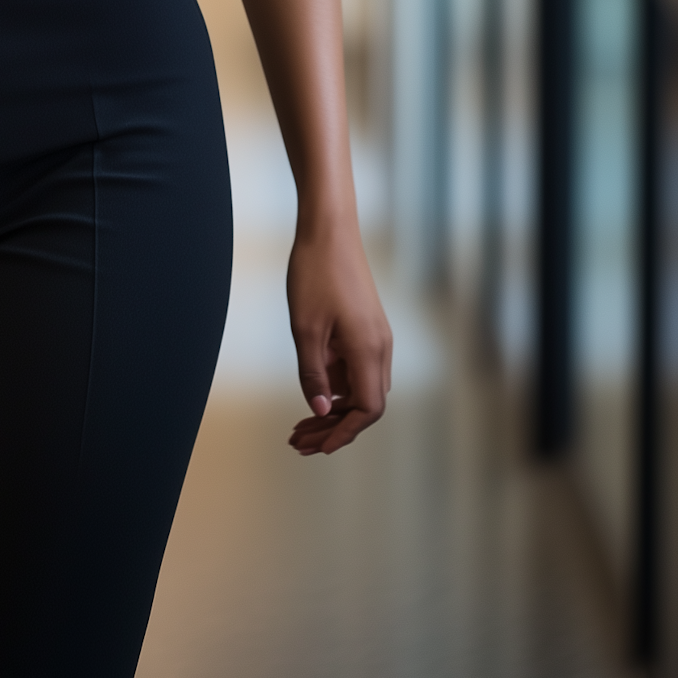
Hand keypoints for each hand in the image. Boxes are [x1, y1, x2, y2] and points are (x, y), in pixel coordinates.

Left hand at [285, 221, 391, 456]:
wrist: (329, 230)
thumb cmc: (315, 274)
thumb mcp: (304, 328)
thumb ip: (313, 374)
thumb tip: (321, 412)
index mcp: (368, 350)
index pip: (367, 410)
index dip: (344, 433)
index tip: (318, 447)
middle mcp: (380, 348)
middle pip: (364, 404)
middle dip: (334, 428)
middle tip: (298, 443)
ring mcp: (375, 336)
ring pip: (360, 387)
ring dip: (333, 409)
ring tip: (299, 427)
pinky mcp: (366, 327)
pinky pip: (356, 368)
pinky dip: (335, 386)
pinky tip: (313, 392)